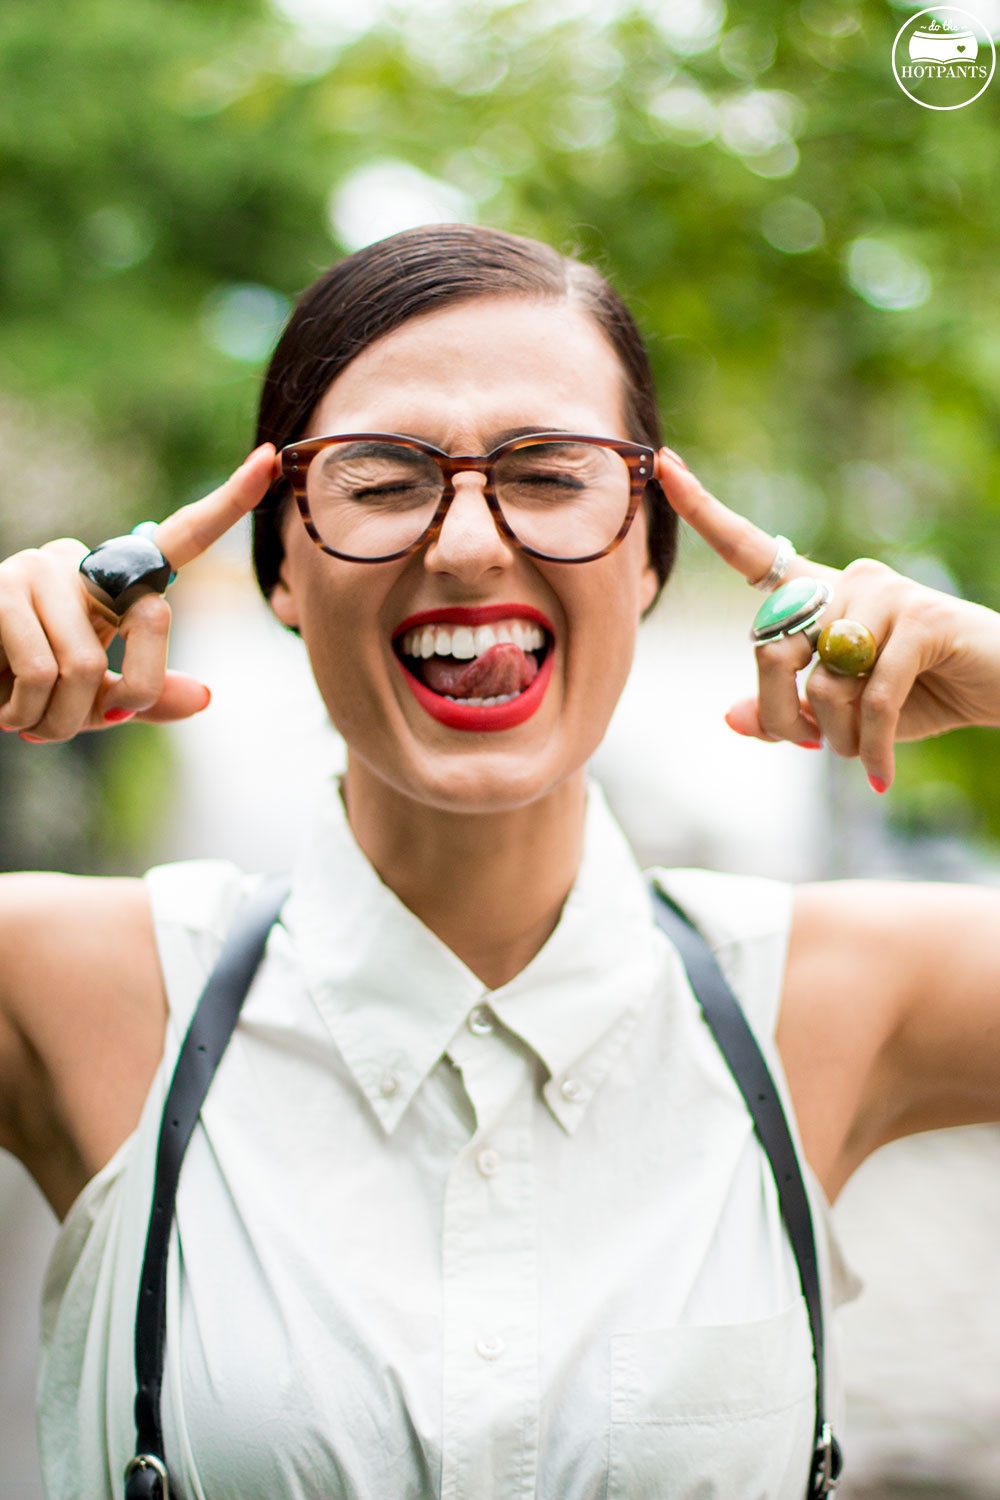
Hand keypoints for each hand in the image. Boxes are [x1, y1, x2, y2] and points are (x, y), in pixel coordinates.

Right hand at [0, 443, 276, 741]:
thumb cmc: (32, 690)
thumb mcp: (97, 699)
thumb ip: (146, 694)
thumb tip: (204, 697)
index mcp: (116, 579)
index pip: (182, 538)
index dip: (230, 502)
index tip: (271, 459)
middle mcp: (81, 560)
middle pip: (154, 622)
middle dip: (128, 697)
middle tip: (83, 721)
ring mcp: (37, 566)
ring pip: (89, 665)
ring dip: (62, 719)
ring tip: (28, 715)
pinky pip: (42, 672)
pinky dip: (25, 712)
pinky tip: (2, 707)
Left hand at [655, 448, 999, 789]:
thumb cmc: (918, 698)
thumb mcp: (843, 716)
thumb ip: (787, 713)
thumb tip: (730, 717)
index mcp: (818, 594)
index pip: (750, 551)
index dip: (704, 513)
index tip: (663, 463)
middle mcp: (844, 580)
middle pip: (771, 647)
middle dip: (780, 716)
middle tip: (810, 749)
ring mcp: (884, 592)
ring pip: (821, 681)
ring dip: (837, 736)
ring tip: (862, 751)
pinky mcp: (922, 617)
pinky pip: (872, 697)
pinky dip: (871, 745)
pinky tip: (879, 774)